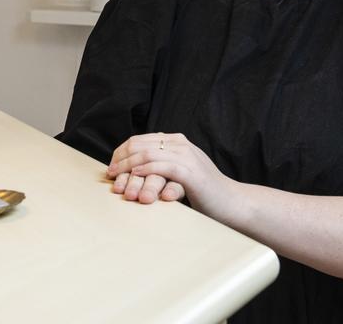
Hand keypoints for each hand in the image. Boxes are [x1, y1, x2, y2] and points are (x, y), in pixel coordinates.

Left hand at [107, 132, 229, 209]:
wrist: (232, 202)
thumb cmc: (205, 191)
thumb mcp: (182, 171)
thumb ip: (164, 163)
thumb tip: (137, 166)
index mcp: (177, 140)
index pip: (140, 139)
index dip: (122, 152)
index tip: (112, 166)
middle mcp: (180, 143)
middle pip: (140, 144)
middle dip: (121, 158)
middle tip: (110, 172)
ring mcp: (186, 156)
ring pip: (146, 153)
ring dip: (127, 165)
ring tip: (115, 176)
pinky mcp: (189, 172)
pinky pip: (160, 166)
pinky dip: (143, 170)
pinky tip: (134, 177)